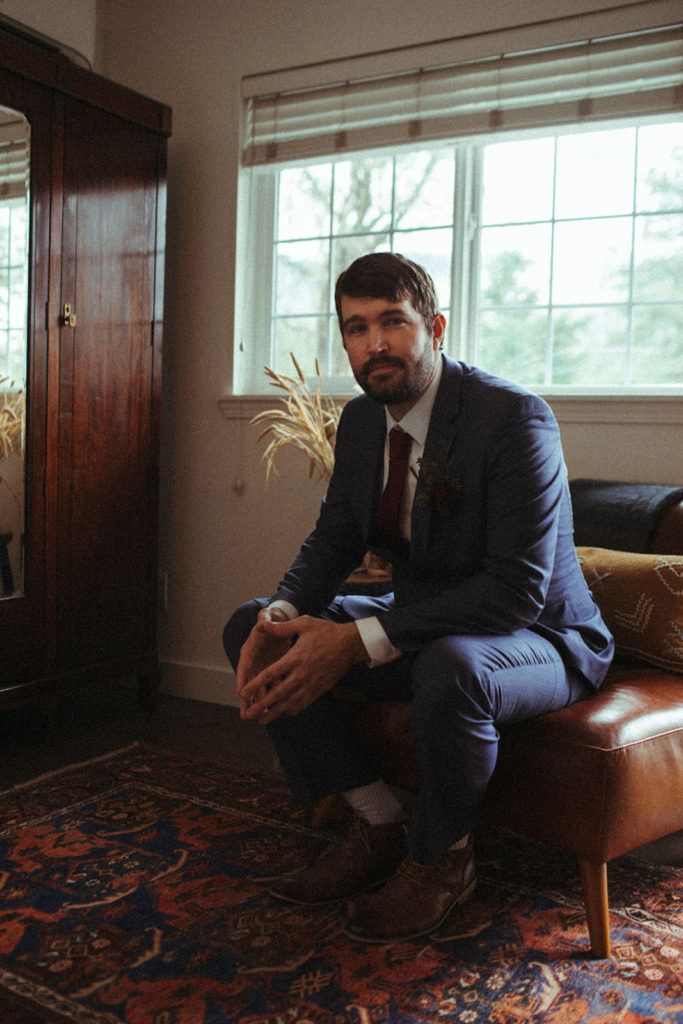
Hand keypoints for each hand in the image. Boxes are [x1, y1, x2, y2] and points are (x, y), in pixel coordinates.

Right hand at [236, 606, 291, 718]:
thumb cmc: (272, 620)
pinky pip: (271, 687)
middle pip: (248, 682)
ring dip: (259, 703)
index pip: (244, 665)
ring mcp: (261, 668)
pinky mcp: (271, 672)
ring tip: (259, 718)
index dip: (243, 679)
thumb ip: (265, 619)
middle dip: (247, 699)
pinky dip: (273, 698)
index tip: (239, 692)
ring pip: (259, 689)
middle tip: (245, 715)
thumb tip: (263, 620)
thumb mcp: (268, 618)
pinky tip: (275, 711)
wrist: (279, 624)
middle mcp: (253, 661)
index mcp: (250, 649)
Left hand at [240, 615, 367, 724]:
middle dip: (262, 706)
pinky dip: (292, 709)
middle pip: (278, 694)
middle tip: (248, 715)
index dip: (255, 685)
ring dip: (275, 713)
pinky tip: (284, 712)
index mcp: (295, 658)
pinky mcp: (320, 689)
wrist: (351, 644)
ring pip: (290, 703)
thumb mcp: (304, 624)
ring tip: (262, 721)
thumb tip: (261, 625)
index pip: (270, 675)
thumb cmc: (326, 632)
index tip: (243, 693)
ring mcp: (312, 684)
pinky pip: (304, 703)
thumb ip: (281, 628)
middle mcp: (302, 674)